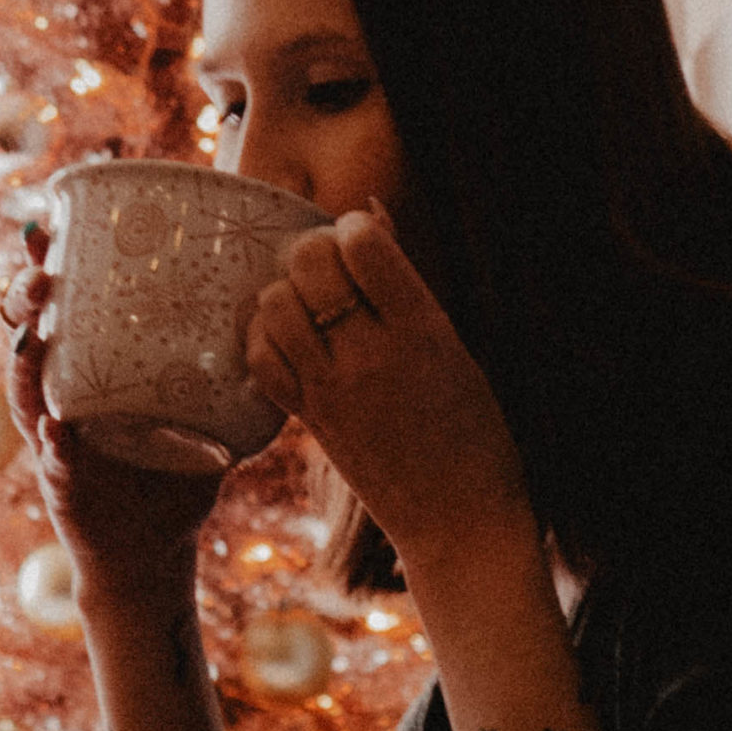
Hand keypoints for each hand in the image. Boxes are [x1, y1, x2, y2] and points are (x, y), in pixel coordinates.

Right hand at [2, 225, 223, 608]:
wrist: (152, 550)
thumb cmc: (176, 467)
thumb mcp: (206, 408)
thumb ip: (235, 366)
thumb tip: (287, 310)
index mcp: (89, 363)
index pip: (60, 300)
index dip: (44, 261)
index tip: (48, 222)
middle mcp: (60, 392)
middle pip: (25, 330)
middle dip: (23, 296)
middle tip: (42, 275)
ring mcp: (53, 438)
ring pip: (25, 390)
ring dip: (24, 362)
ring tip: (33, 336)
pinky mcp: (62, 484)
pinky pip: (53, 461)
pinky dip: (54, 446)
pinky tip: (59, 430)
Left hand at [245, 199, 531, 566]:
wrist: (460, 520)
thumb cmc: (470, 426)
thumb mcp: (452, 344)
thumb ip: (404, 282)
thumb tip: (370, 211)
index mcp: (424, 329)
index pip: (364, 244)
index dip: (353, 227)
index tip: (360, 240)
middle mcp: (373, 354)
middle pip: (309, 263)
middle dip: (312, 250)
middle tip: (328, 269)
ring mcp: (335, 389)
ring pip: (276, 304)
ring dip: (285, 292)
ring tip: (307, 305)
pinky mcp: (309, 419)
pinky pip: (261, 358)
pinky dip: (265, 339)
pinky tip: (288, 341)